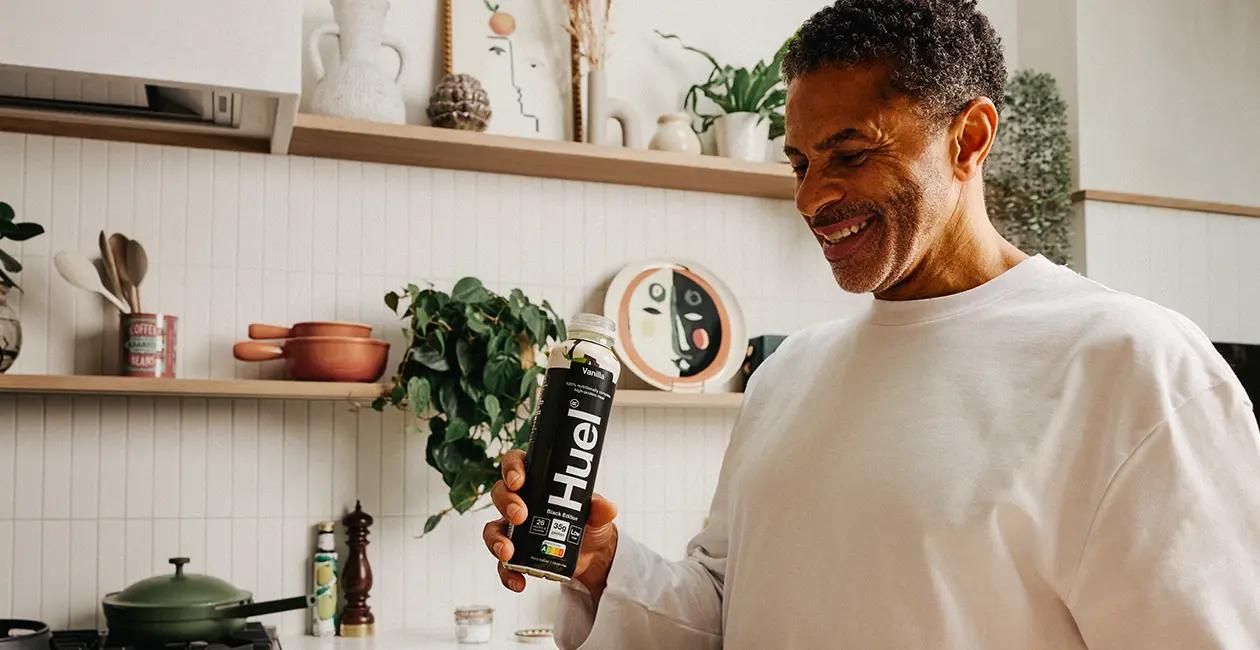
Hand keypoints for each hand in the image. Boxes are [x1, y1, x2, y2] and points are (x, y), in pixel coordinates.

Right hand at [483, 449, 619, 597]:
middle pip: (500, 494)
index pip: (516, 464)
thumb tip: (606, 507)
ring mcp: (514, 529)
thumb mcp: (597, 514)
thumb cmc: (588, 522)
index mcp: (537, 481)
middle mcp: (520, 502)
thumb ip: (600, 509)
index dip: (512, 468)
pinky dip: (506, 573)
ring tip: (508, 553)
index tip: (518, 480)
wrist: (592, 554)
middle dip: (506, 503)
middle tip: (520, 516)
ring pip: (493, 529)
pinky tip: (518, 582)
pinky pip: (502, 564)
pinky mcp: (516, 554)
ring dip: (496, 541)